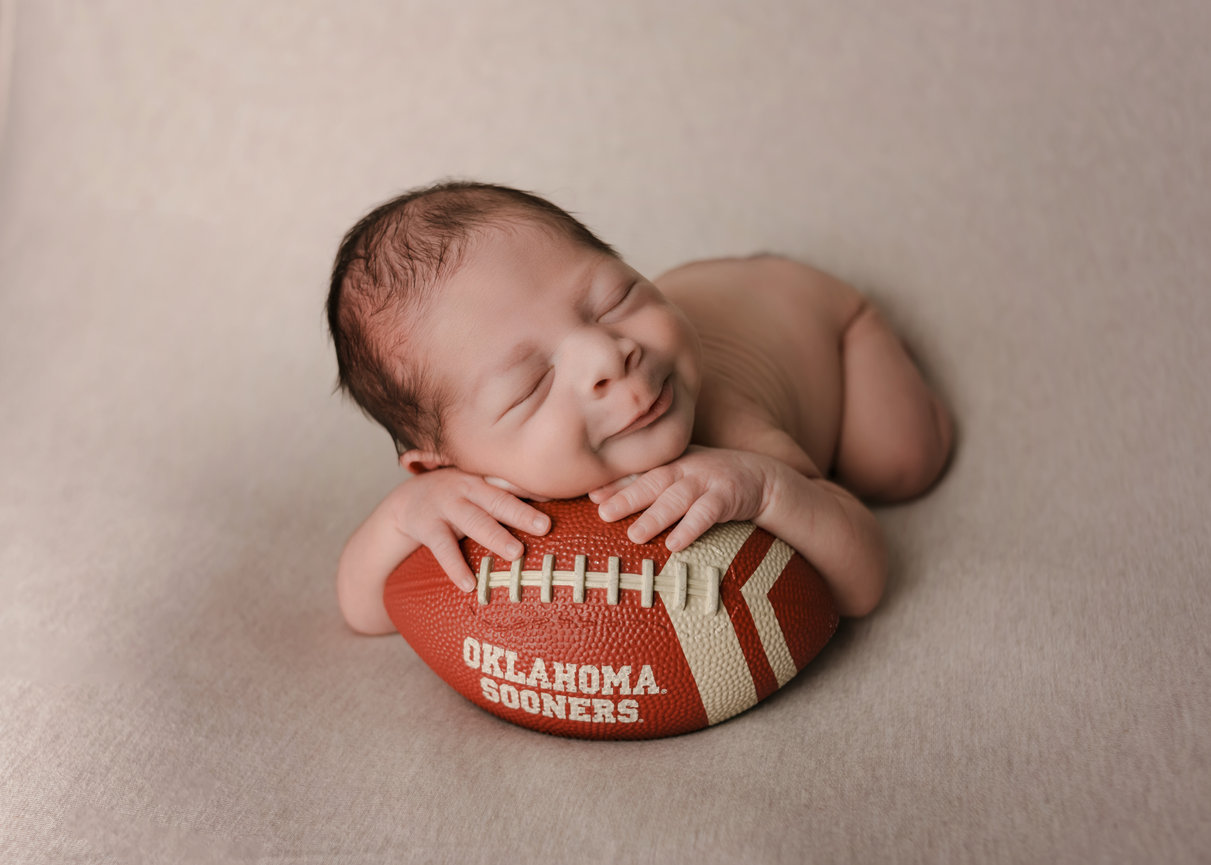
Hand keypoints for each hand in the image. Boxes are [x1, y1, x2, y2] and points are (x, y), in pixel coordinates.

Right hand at [391, 468, 550, 591]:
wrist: (407, 501)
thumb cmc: (458, 497)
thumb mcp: (480, 487)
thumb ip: (511, 493)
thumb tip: (557, 499)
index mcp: (485, 478)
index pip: (513, 482)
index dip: (536, 488)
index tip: (561, 495)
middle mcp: (467, 487)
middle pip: (498, 500)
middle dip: (521, 513)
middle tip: (545, 527)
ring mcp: (446, 505)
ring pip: (473, 521)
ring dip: (495, 536)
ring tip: (516, 553)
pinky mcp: (427, 526)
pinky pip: (443, 548)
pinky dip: (456, 567)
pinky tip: (469, 584)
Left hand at [589, 446, 777, 551]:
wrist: (761, 476)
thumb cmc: (709, 478)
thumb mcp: (679, 473)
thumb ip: (645, 481)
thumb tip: (598, 496)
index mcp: (670, 463)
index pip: (639, 472)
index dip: (615, 483)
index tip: (590, 495)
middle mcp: (685, 468)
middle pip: (653, 482)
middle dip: (627, 497)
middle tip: (603, 513)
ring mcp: (706, 481)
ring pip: (677, 499)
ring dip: (655, 517)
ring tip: (634, 535)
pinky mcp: (727, 496)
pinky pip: (707, 514)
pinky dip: (690, 528)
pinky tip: (674, 544)